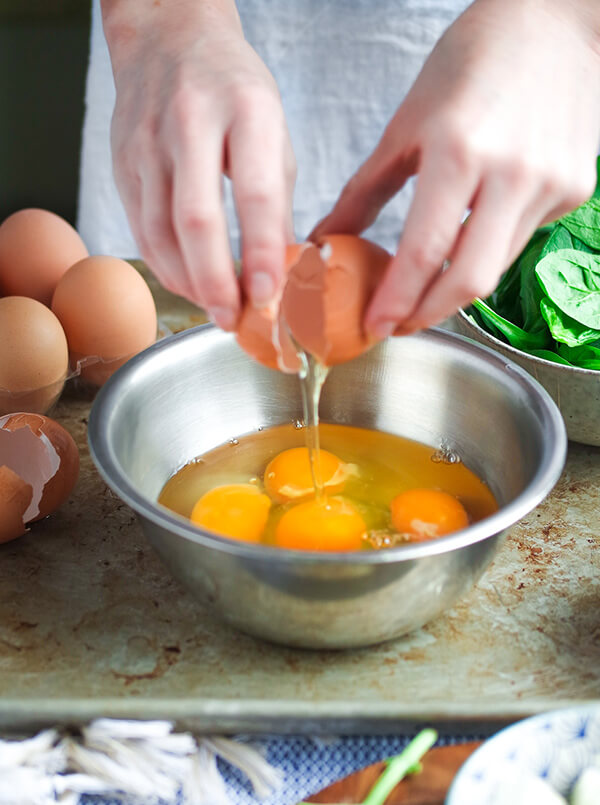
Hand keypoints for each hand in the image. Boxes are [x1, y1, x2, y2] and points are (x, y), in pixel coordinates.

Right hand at [102, 0, 295, 329]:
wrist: (168, 40)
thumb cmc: (234, 90)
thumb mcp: (274, 132)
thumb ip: (278, 200)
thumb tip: (282, 269)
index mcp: (246, 109)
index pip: (256, 193)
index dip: (263, 252)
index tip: (270, 296)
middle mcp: (191, 121)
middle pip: (197, 219)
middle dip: (216, 281)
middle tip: (233, 319)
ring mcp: (148, 141)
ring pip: (160, 231)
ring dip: (188, 282)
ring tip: (214, 309)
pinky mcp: (122, 161)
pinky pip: (140, 228)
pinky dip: (165, 265)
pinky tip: (188, 283)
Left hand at [313, 0, 599, 337]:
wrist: (552, 24)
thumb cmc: (471, 62)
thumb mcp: (406, 124)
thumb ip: (365, 191)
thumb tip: (326, 239)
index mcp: (459, 152)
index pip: (424, 252)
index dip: (396, 300)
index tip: (374, 326)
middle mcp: (513, 174)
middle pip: (469, 281)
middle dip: (427, 315)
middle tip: (399, 324)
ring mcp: (551, 185)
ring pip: (497, 268)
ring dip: (455, 287)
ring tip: (424, 286)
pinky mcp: (574, 191)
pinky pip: (521, 241)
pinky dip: (487, 250)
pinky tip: (472, 234)